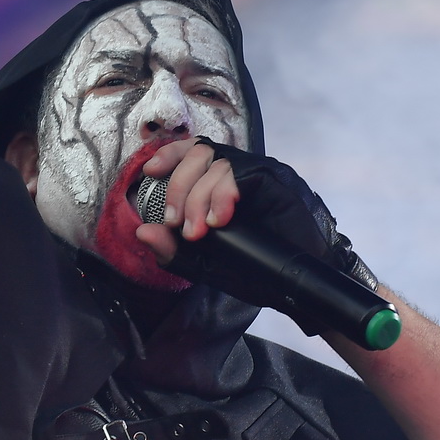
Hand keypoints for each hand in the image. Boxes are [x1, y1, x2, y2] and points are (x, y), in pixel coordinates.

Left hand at [134, 139, 382, 331]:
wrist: (297, 287)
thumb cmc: (256, 272)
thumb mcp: (206, 264)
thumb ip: (174, 251)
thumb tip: (143, 232)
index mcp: (222, 185)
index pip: (193, 152)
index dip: (169, 155)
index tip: (150, 172)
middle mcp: (240, 173)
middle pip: (199, 153)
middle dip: (180, 187)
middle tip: (178, 223)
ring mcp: (259, 174)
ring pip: (217, 163)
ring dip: (199, 197)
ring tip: (199, 231)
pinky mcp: (275, 181)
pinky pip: (240, 174)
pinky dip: (223, 195)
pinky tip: (219, 220)